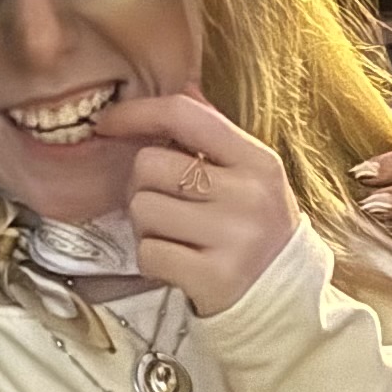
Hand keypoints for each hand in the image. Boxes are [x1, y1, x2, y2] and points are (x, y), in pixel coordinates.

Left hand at [102, 92, 298, 315]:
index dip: (136, 113)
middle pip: (150, 164)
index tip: (108, 123)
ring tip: (175, 237)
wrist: (283, 302)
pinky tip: (177, 263)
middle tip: (165, 206)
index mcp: (258, 161)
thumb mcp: (250, 178)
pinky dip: (152, 259)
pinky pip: (147, 252)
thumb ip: (213, 136)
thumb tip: (176, 89)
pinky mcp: (213, 277)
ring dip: (146, 226)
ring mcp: (233, 237)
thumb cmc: (254, 231)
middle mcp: (249, 194)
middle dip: (143, 186)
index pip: (185, 114)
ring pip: (142, 209)